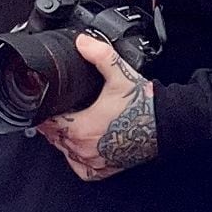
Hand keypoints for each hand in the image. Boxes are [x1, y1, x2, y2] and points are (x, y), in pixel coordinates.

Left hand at [40, 31, 160, 180]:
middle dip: (55, 126)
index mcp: (81, 128)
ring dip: (65, 141)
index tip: (47, 105)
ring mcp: (96, 161)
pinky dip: (78, 160)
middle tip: (58, 112)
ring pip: (67, 153)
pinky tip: (82, 147)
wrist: (166, 124)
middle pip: (56, 139)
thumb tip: (82, 42)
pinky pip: (82, 169)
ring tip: (69, 126)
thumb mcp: (120, 74)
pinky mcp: (107, 169)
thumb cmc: (143, 105)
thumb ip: (99, 56)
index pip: (49, 124)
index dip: (45, 113)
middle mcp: (85, 148)